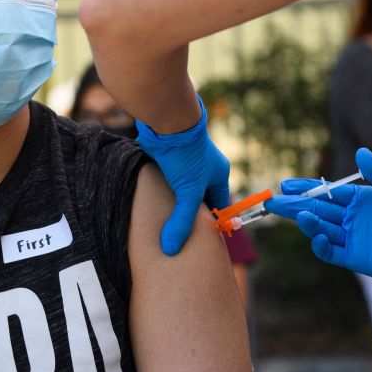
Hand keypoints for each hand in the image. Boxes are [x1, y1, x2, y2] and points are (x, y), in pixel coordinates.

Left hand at [135, 94, 229, 255]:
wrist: (167, 122)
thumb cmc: (185, 156)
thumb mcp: (188, 193)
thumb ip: (181, 221)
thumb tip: (171, 249)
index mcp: (219, 173)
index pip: (218, 204)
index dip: (210, 221)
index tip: (201, 239)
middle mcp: (205, 166)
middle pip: (199, 196)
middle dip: (191, 212)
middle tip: (180, 233)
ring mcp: (186, 160)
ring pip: (181, 186)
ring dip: (174, 199)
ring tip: (164, 220)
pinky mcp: (168, 155)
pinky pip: (167, 177)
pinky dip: (161, 188)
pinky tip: (153, 200)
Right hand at [263, 147, 371, 290]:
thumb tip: (360, 152)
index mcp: (361, 200)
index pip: (326, 193)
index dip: (305, 188)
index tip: (286, 184)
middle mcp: (353, 219)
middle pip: (316, 210)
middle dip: (293, 205)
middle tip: (272, 201)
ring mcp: (353, 239)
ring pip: (320, 229)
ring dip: (305, 222)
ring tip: (295, 214)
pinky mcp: (356, 258)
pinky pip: (331, 252)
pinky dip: (319, 244)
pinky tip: (314, 235)